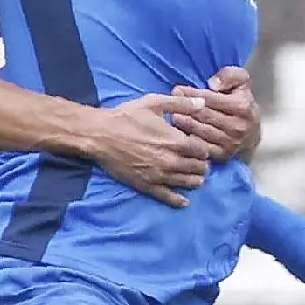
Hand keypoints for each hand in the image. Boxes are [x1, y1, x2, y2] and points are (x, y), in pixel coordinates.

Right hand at [88, 93, 211, 208]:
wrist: (99, 136)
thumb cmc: (126, 117)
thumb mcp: (154, 103)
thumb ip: (181, 103)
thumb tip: (203, 103)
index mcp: (176, 141)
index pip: (203, 150)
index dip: (204, 148)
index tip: (199, 146)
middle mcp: (171, 161)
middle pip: (199, 168)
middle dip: (202, 164)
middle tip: (199, 162)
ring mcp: (159, 176)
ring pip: (188, 183)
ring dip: (195, 180)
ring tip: (195, 176)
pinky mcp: (147, 186)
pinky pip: (168, 197)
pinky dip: (179, 200)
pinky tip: (185, 201)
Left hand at [169, 65, 259, 162]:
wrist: (252, 131)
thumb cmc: (241, 101)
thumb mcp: (242, 81)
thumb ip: (230, 75)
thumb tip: (212, 84)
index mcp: (242, 107)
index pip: (211, 99)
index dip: (192, 94)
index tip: (177, 90)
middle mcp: (237, 126)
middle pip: (205, 115)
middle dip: (186, 108)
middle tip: (170, 103)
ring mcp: (230, 142)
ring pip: (202, 131)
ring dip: (185, 124)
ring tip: (172, 117)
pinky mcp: (223, 154)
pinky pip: (202, 147)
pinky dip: (190, 140)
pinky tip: (180, 134)